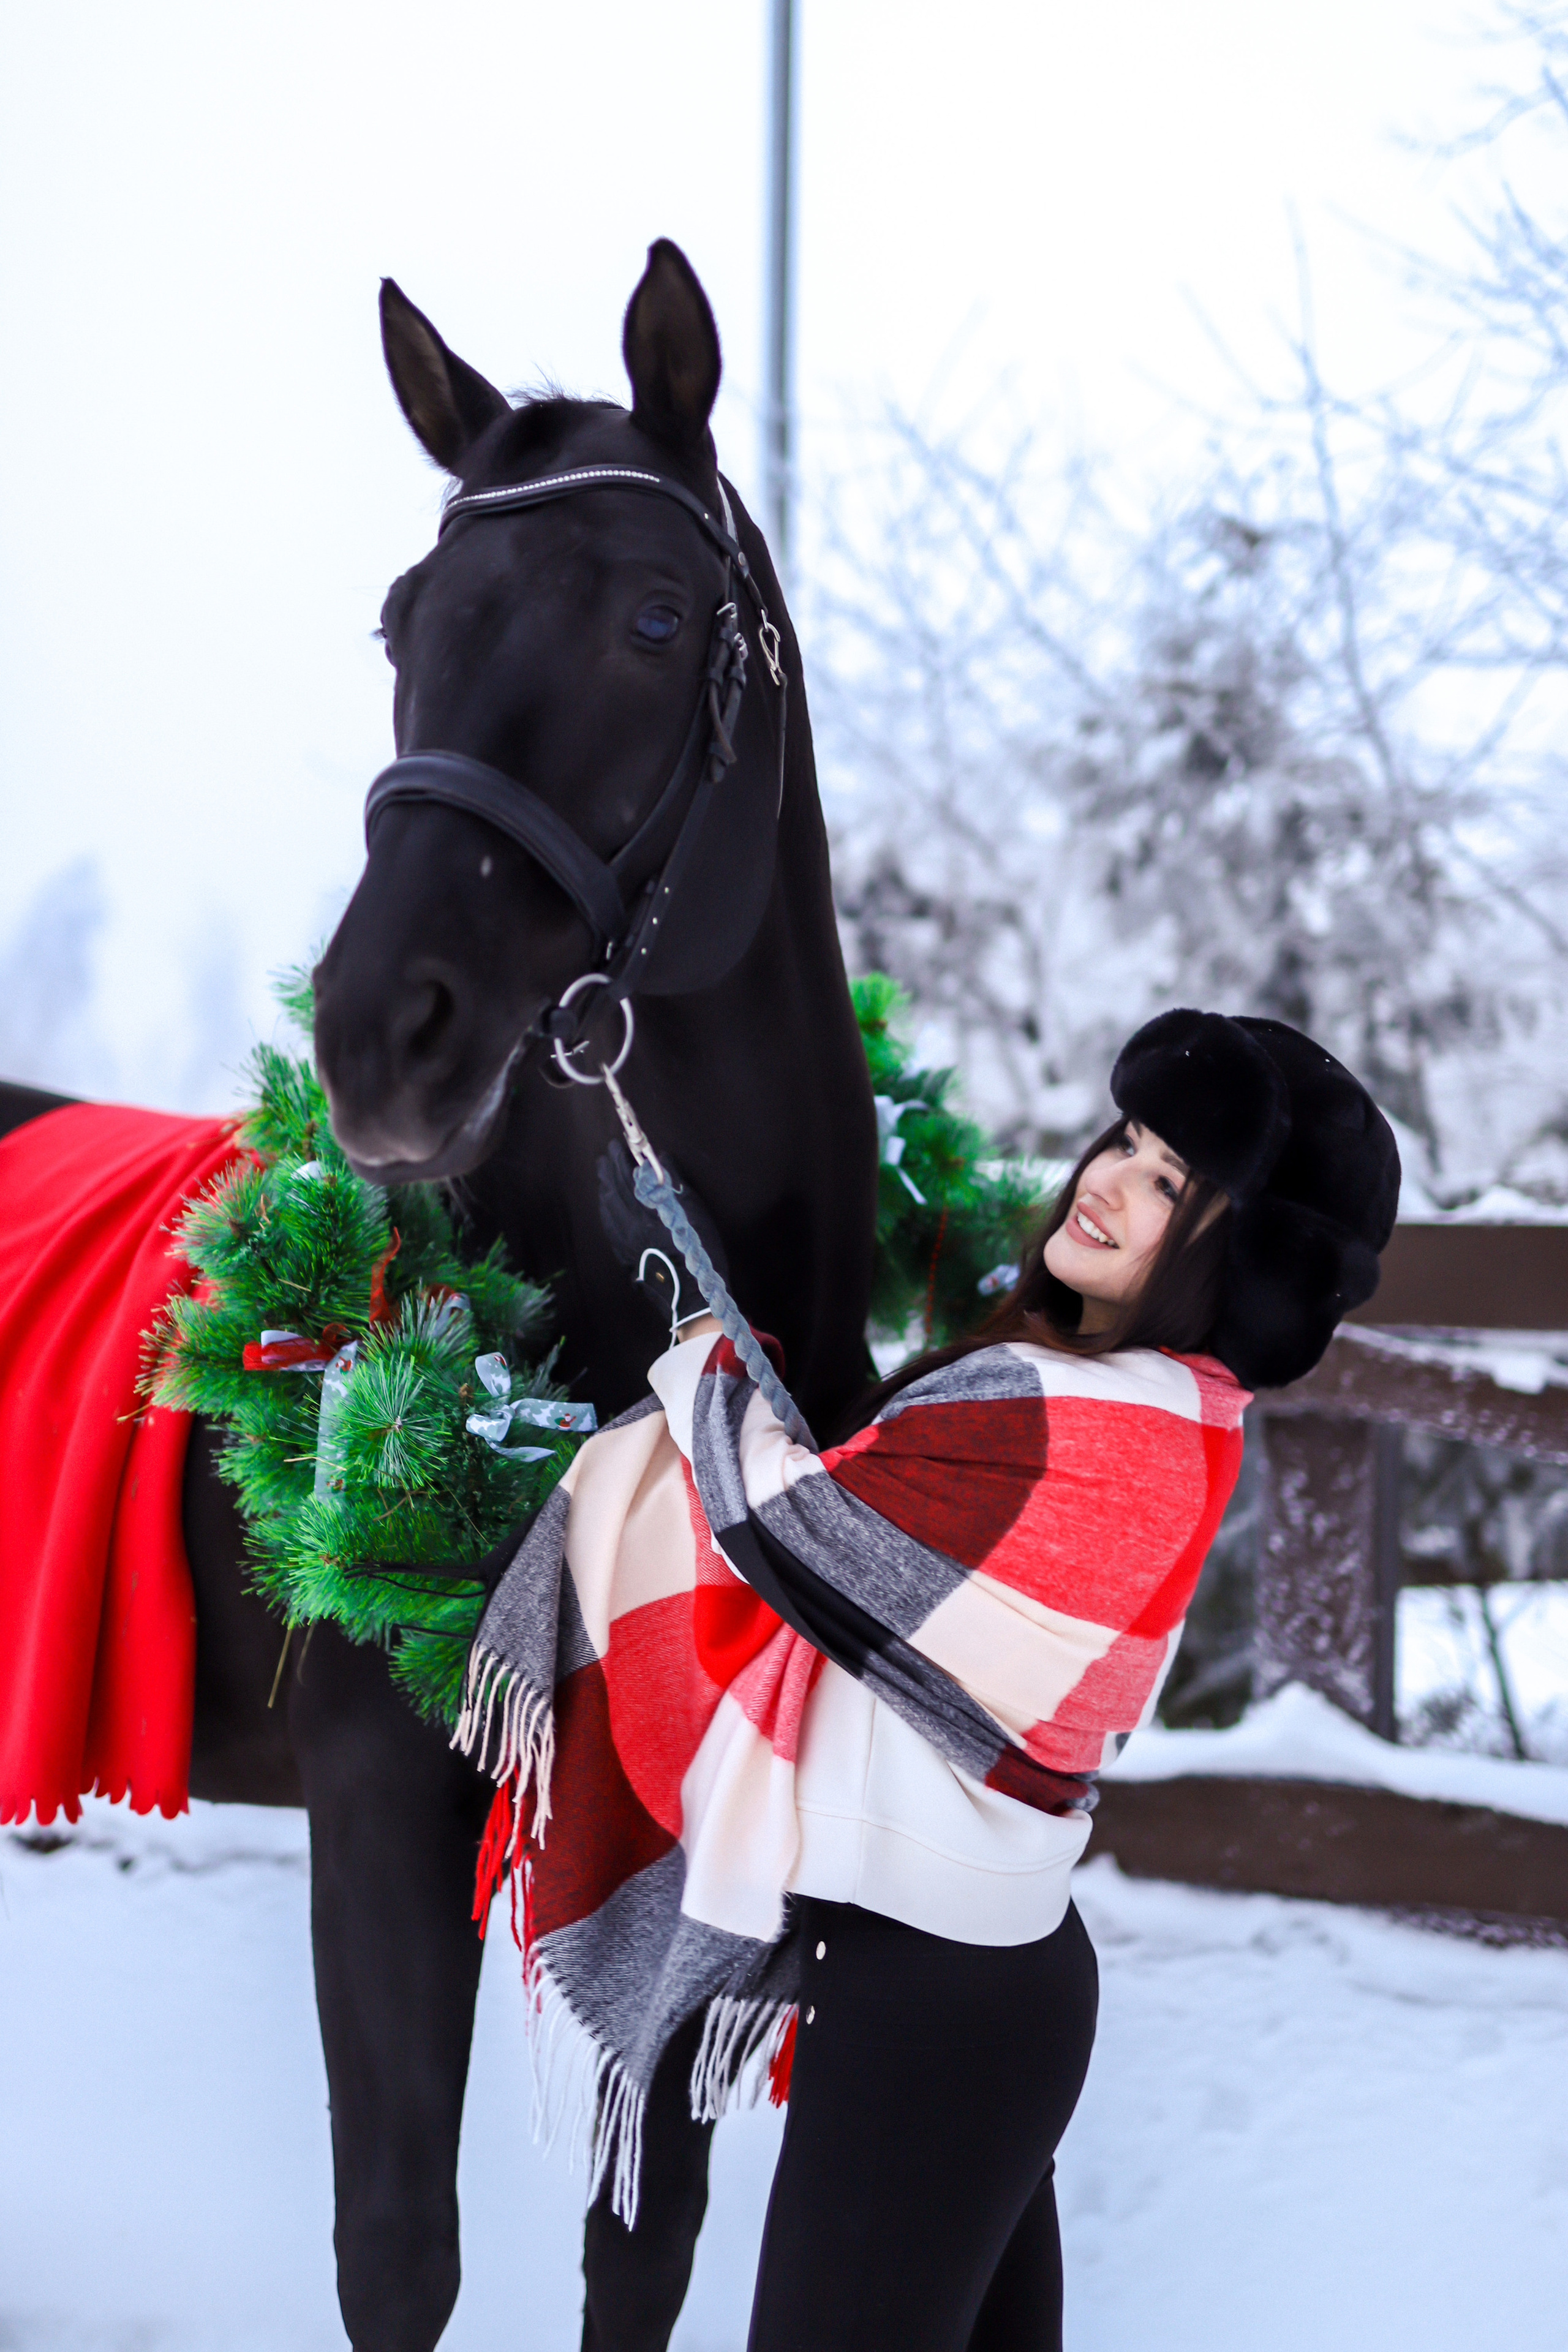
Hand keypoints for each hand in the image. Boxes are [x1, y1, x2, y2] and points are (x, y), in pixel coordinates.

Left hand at [597, 1138, 727, 1342]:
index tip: (617, 1146)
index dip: (621, 1161)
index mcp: (647, 1212)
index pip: (628, 1178)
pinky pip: (608, 1228)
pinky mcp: (625, 1256)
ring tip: (603, 1176)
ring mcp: (625, 1243)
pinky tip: (606, 1207)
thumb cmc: (699, 1253)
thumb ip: (676, 1185)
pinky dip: (605, 1211)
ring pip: (607, 1210)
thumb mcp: (696, 1214)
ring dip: (604, 1189)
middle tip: (605, 1157)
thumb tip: (660, 1161)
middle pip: (613, 1192)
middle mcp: (630, 1226)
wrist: (691, 1299)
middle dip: (608, 1171)